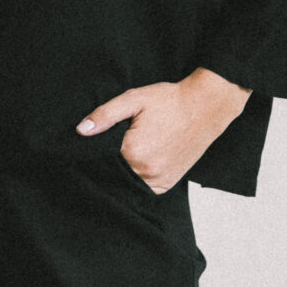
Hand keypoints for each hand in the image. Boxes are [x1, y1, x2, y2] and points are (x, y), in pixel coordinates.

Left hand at [75, 69, 251, 193]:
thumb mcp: (134, 99)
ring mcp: (158, 181)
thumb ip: (105, 115)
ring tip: (133, 149)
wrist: (206, 106)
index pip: (100, 158)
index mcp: (132, 152)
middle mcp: (145, 172)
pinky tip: (140, 161)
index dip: (97, 149)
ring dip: (123, 171)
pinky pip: (143, 187)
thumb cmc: (170, 101)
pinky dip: (137, 178)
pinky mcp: (167, 184)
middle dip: (110, 161)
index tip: (102, 139)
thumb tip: (81, 130)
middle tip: (120, 141)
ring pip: (127, 182)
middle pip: (113, 172)